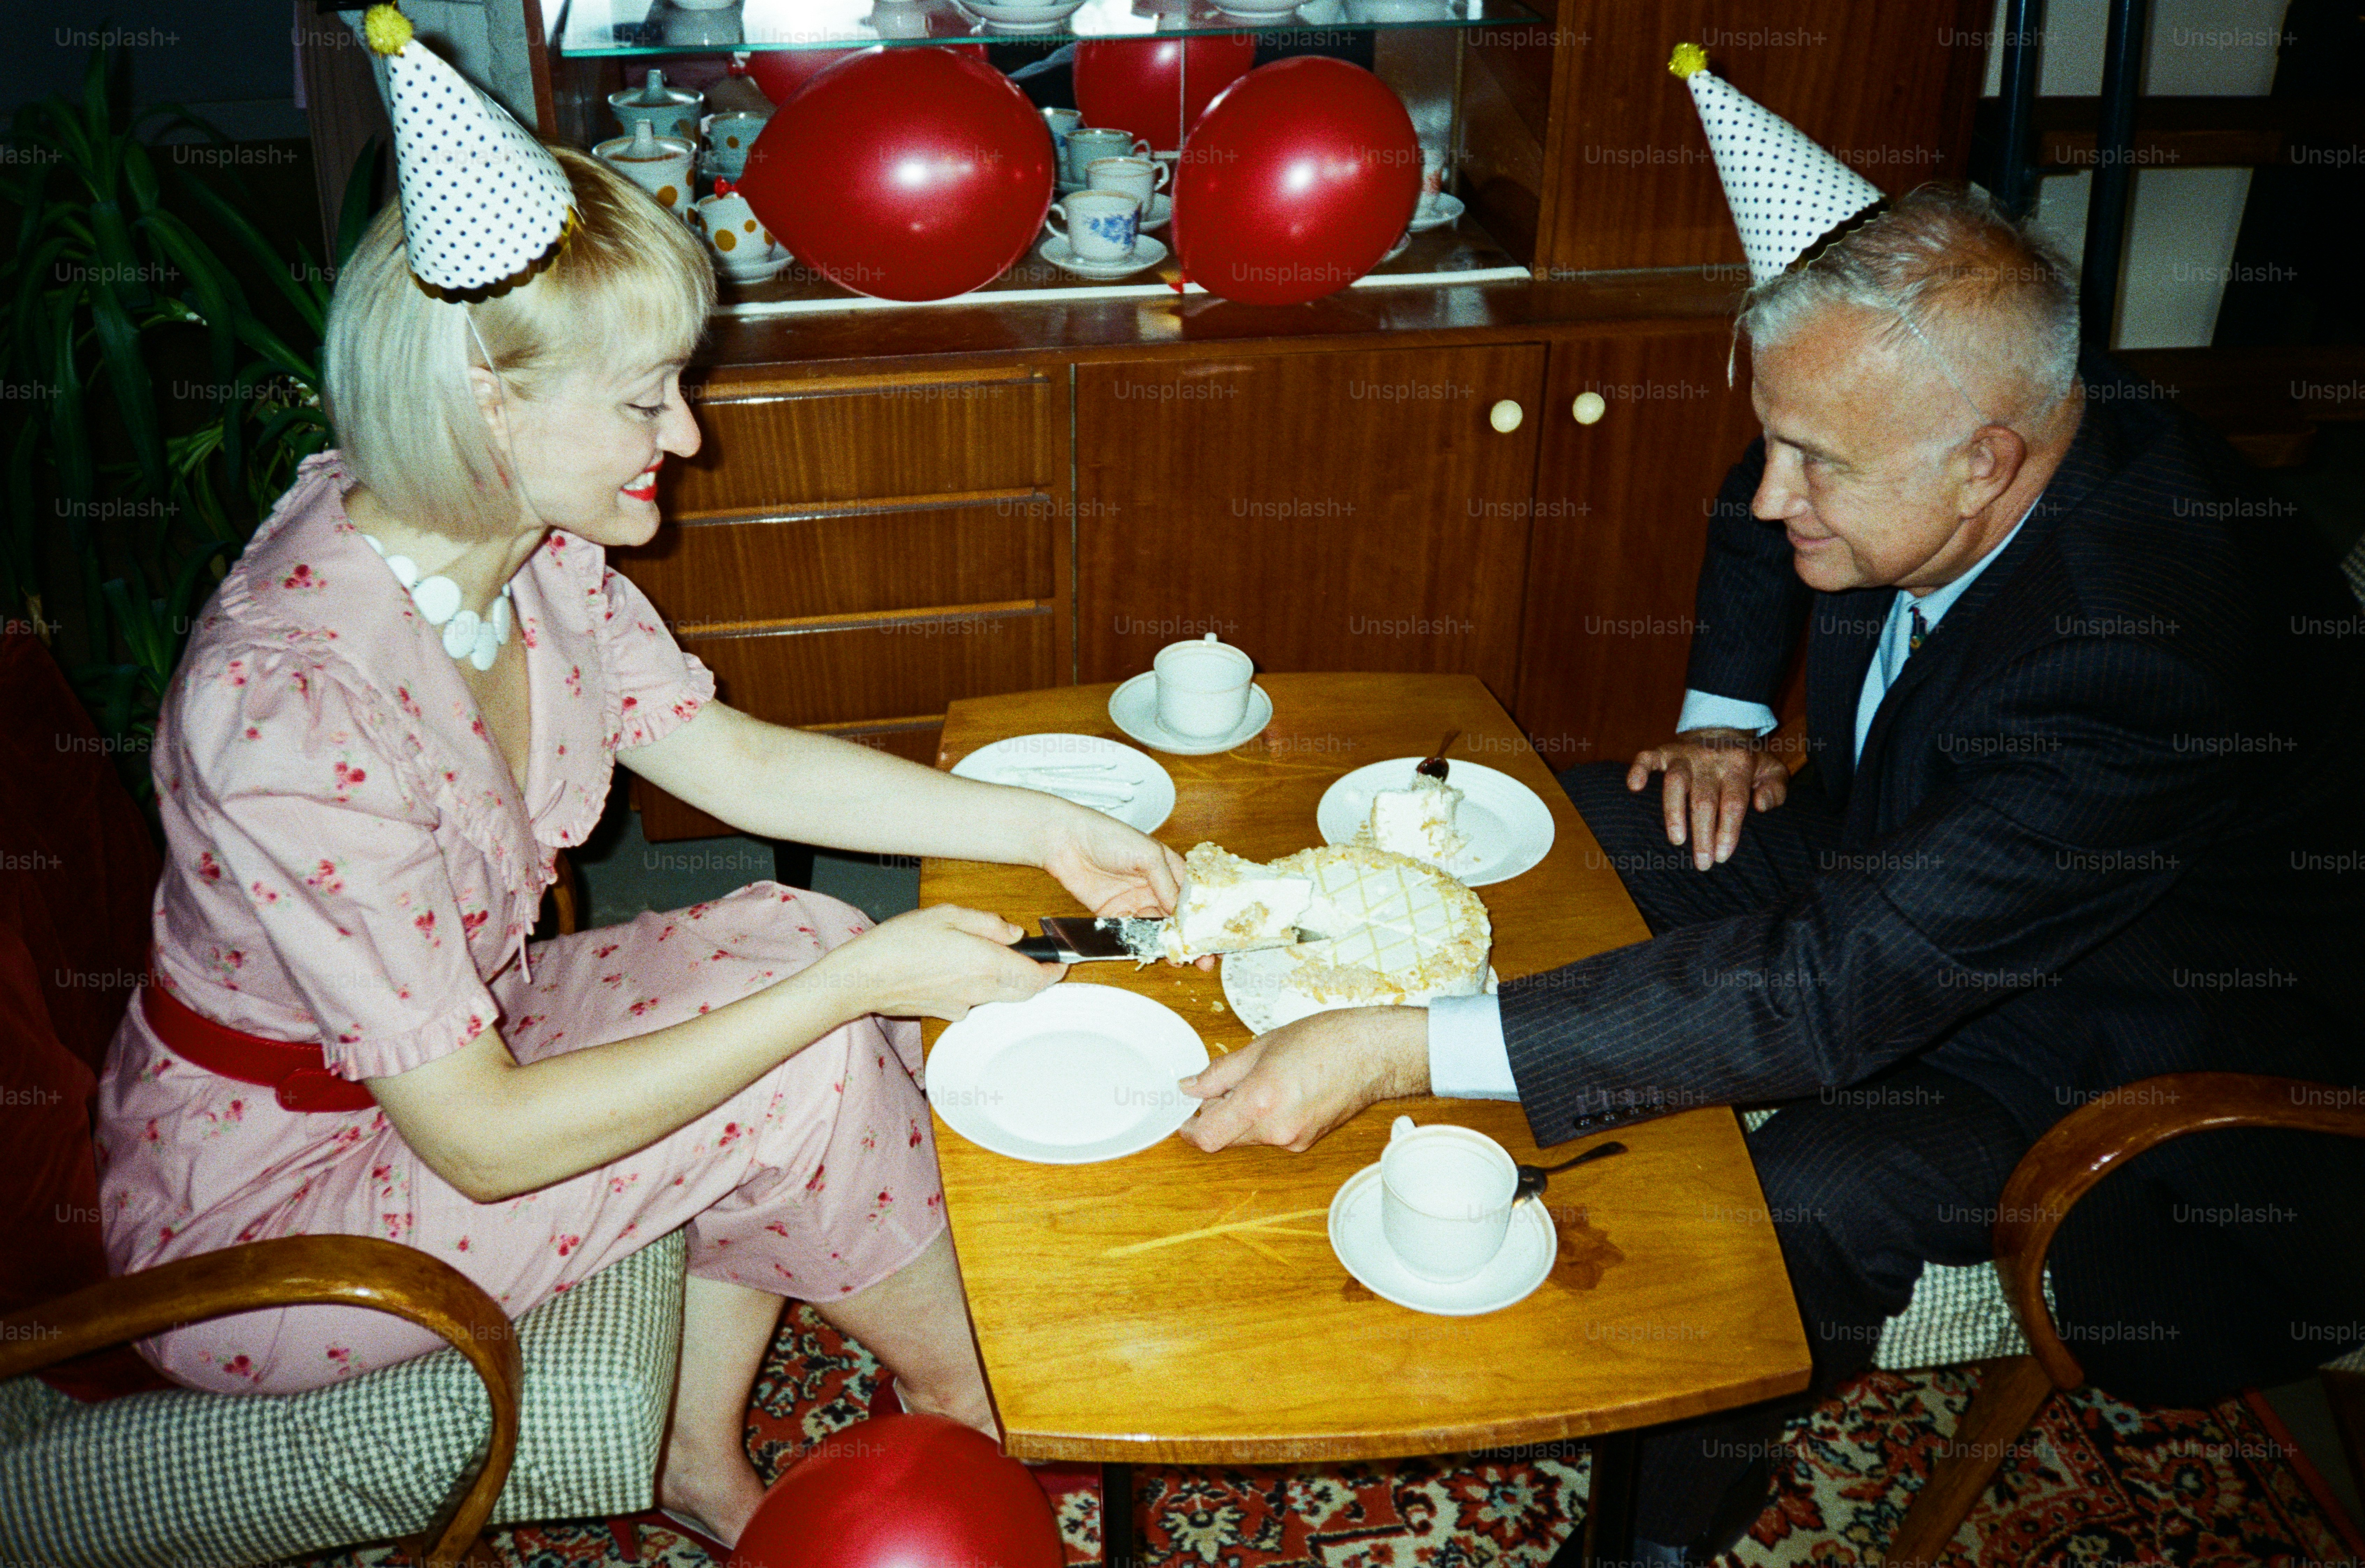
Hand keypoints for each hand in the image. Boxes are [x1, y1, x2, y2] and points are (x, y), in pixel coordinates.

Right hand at [815, 905, 1061, 1022]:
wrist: (862, 977)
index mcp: (985, 963)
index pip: (1037, 977)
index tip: (1062, 962)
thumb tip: (1013, 933)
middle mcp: (979, 991)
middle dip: (1035, 978)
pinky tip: (953, 969)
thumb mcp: (946, 915)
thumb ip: (987, 923)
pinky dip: (975, 987)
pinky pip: (972, 1001)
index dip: (1055, 971)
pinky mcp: (946, 1014)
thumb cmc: (899, 943)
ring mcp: (962, 1006)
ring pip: (999, 997)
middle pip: (1024, 992)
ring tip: (983, 955)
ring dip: (1004, 980)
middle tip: (1035, 960)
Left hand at [1039, 807, 1214, 970]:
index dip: (1203, 918)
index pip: (1192, 897)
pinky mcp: (1114, 913)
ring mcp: (1135, 901)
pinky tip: (1150, 949)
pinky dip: (1142, 942)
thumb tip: (1180, 911)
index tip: (1213, 938)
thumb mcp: (1148, 854)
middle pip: (1178, 918)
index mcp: (1169, 868)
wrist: (1066, 841)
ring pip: (1157, 929)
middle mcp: (1154, 886)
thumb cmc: (1108, 836)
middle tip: (1202, 958)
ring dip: (1167, 944)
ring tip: (1178, 957)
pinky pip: (1132, 932)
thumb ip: (1167, 883)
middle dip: (1190, 938)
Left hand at [1176, 1007, 1427, 1151]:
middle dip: (1215, 1115)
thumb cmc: (1326, 1040)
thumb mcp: (1261, 1046)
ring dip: (1239, 1117)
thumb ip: (1220, 1072)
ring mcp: (1293, 1139)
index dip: (1188, 1128)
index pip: (1207, 1136)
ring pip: (1247, 1137)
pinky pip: (1269, 1136)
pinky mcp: (1305, 1142)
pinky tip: (1278, 1091)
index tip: (1184, 1115)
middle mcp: (1276, 1129)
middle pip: (1225, 1138)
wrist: (1374, 1053)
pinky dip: (1262, 1119)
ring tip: (1258, 1080)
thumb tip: (1190, 1087)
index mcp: (1260, 1101)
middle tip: (1222, 1085)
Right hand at [1627, 726, 1788, 869]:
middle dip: (1702, 834)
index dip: (1728, 830)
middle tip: (1702, 863)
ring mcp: (1684, 754)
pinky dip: (1638, 770)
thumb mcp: (1772, 771)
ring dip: (1674, 812)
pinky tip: (1634, 787)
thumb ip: (1775, 790)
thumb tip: (1760, 806)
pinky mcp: (1664, 751)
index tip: (1722, 856)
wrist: (1722, 730)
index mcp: (1739, 764)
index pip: (1733, 802)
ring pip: (1675, 783)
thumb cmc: (1747, 762)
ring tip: (1676, 840)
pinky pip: (1648, 757)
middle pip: (1704, 799)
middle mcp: (1710, 759)